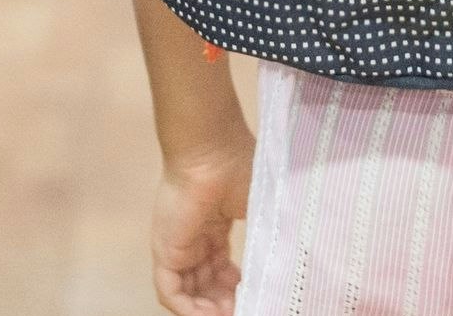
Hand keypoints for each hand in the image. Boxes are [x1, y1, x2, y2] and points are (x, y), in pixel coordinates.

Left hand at [151, 144, 253, 315]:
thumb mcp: (262, 209)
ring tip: (234, 314)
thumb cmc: (240, 169)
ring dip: (211, 310)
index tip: (257, 292)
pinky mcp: (165, 253)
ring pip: (190, 293)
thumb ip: (269, 237)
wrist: (214, 153)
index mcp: (214, 226)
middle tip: (247, 307)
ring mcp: (178, 247)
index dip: (237, 287)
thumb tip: (288, 263)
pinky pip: (171, 293)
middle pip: (206, 284)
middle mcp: (194, 239)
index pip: (220, 268)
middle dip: (225, 302)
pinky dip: (190, 311)